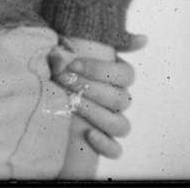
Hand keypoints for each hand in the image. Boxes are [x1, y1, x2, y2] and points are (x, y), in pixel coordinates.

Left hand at [53, 34, 145, 158]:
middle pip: (120, 99)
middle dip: (89, 88)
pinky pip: (115, 150)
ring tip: (70, 102)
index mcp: (118, 77)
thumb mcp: (78, 45)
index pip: (126, 75)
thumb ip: (107, 39)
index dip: (100, 70)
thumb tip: (143, 39)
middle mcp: (120, 100)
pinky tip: (88, 134)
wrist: (46, 83)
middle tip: (63, 79)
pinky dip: (105, 144)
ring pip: (120, 124)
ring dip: (95, 113)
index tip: (72, 63)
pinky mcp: (104, 142)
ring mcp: (114, 122)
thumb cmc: (64, 62)